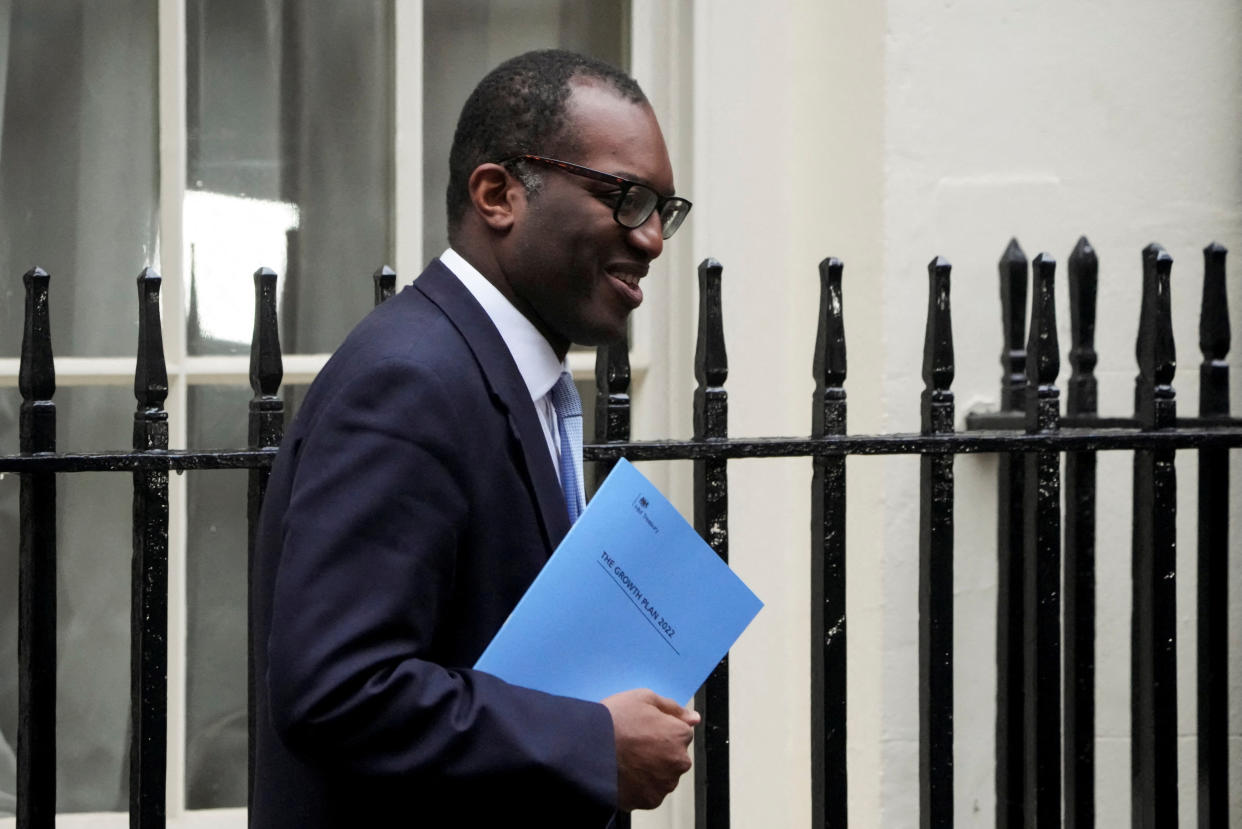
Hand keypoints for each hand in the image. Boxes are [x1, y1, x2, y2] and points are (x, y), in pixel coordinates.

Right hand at [601, 688, 699, 810]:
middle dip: (659, 750)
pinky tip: (625, 773)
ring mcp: (664, 783)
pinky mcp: (650, 800)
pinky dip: (641, 785)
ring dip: (651, 769)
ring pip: (663, 775)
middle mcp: (678, 762)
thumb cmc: (614, 721)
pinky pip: (650, 792)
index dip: (661, 729)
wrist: (587, 749)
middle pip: (674, 755)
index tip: (644, 729)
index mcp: (679, 735)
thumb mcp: (643, 698)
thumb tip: (693, 718)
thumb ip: (672, 708)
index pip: (681, 732)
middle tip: (633, 744)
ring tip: (627, 758)